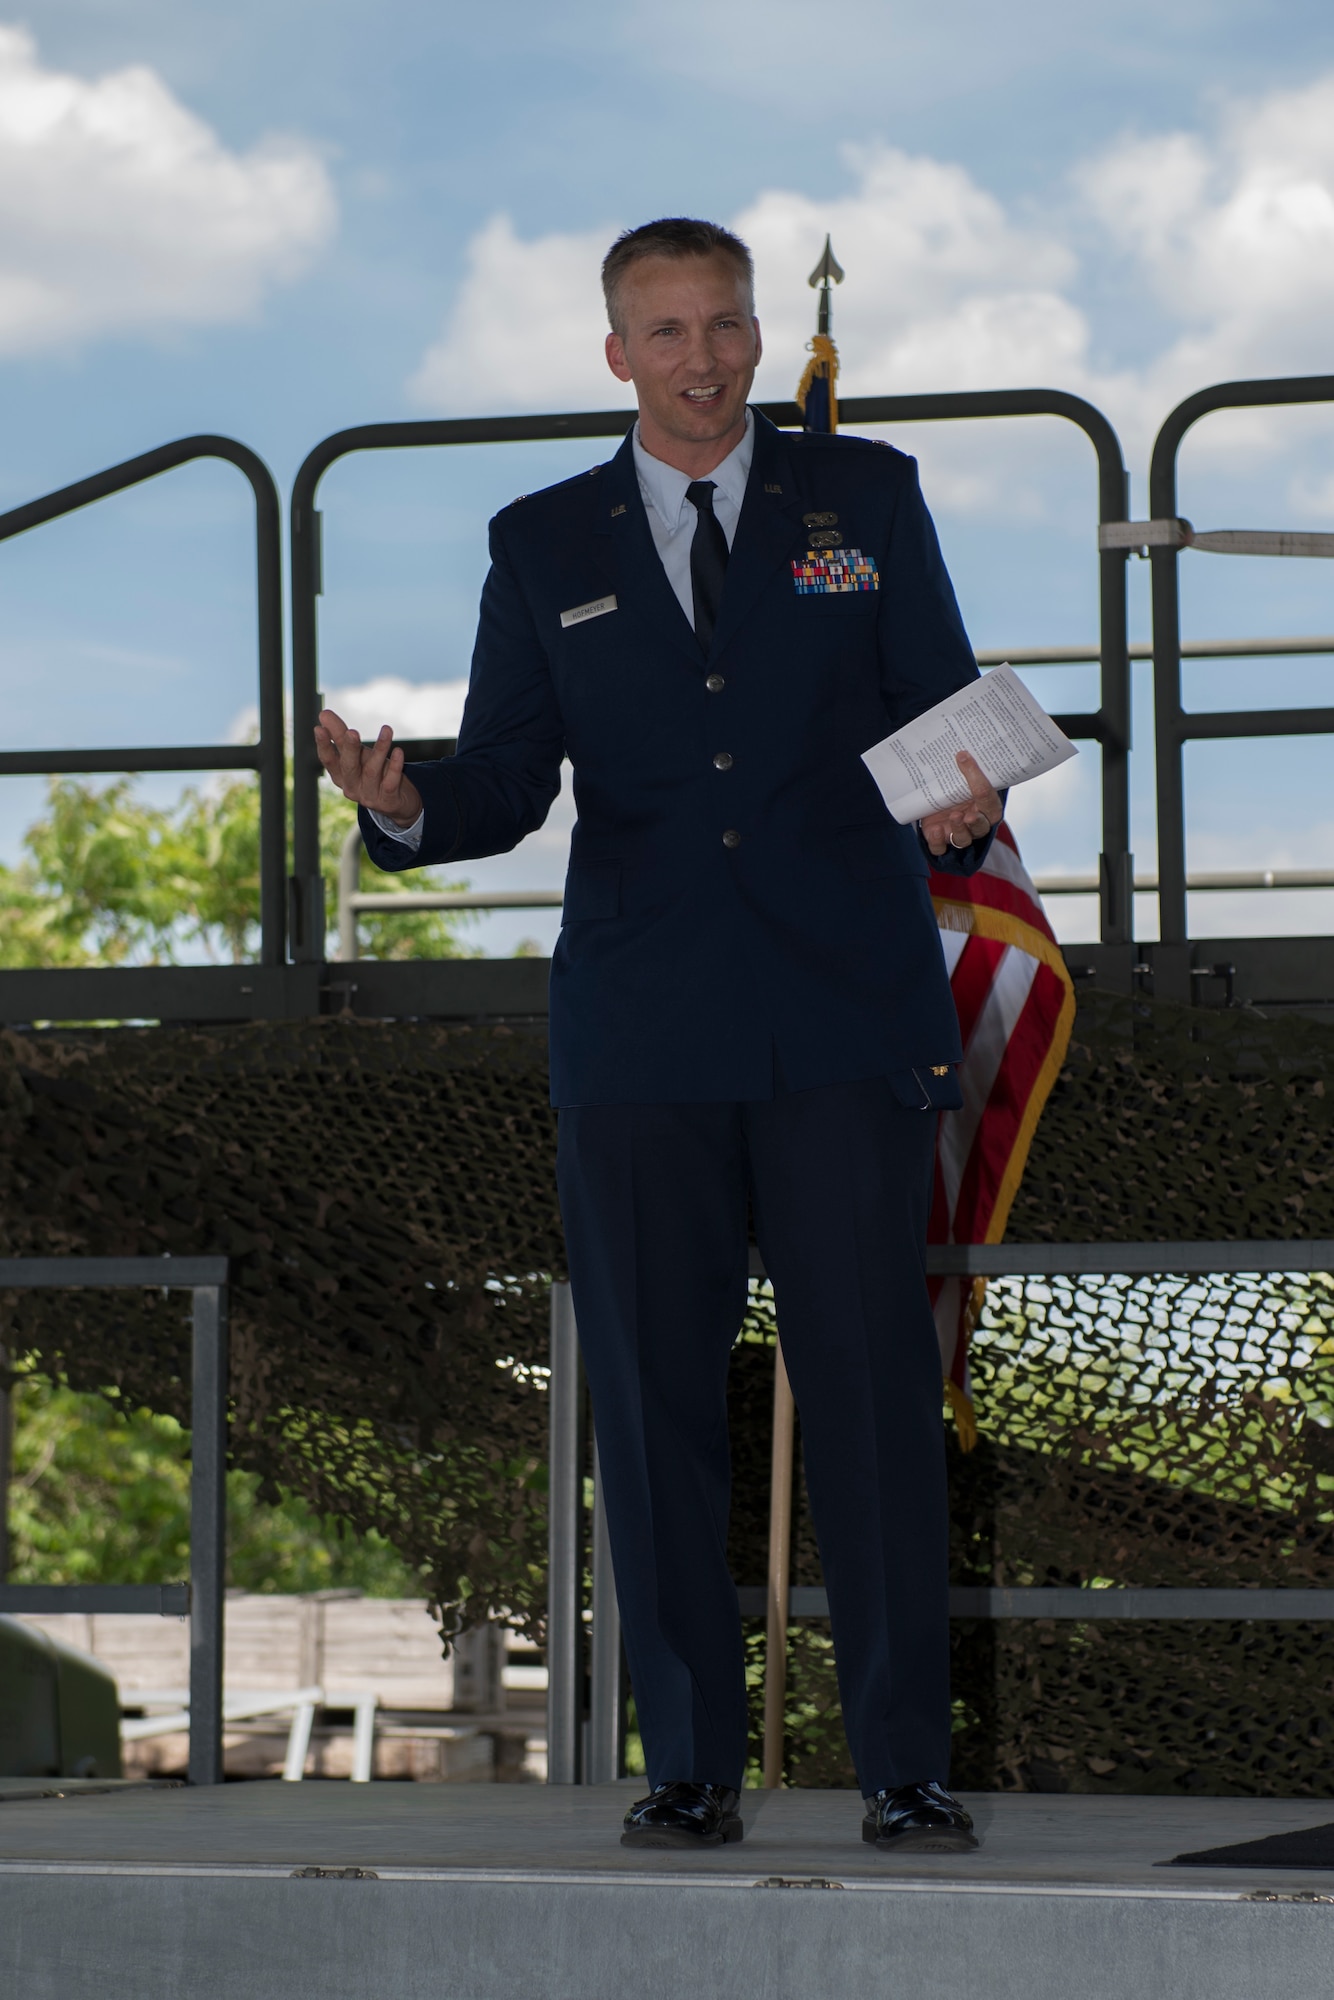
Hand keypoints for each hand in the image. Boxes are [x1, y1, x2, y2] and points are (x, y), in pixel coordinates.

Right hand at [314, 709, 422, 828]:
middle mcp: (352, 787)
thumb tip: (323, 713)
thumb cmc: (374, 774)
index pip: (329, 760)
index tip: (319, 728)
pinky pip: (391, 782)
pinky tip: (399, 751)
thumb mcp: (357, 755)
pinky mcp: (388, 801)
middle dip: (350, 749)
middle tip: (352, 732)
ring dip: (380, 749)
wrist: (398, 803)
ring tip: (387, 729)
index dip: (323, 745)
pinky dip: (395, 766)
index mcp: (340, 776)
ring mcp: (369, 796)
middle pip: (349, 767)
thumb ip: (340, 735)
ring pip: (372, 771)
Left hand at [919, 751, 1002, 857]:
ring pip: (963, 839)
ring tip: (954, 817)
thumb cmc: (957, 789)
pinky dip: (938, 842)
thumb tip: (960, 746)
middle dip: (976, 822)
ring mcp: (959, 833)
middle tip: (968, 815)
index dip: (978, 780)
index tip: (963, 757)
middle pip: (982, 826)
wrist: (938, 801)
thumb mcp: (962, 778)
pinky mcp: (941, 840)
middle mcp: (976, 823)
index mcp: (987, 806)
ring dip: (959, 830)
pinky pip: (941, 848)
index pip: (988, 797)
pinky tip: (934, 830)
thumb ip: (966, 768)